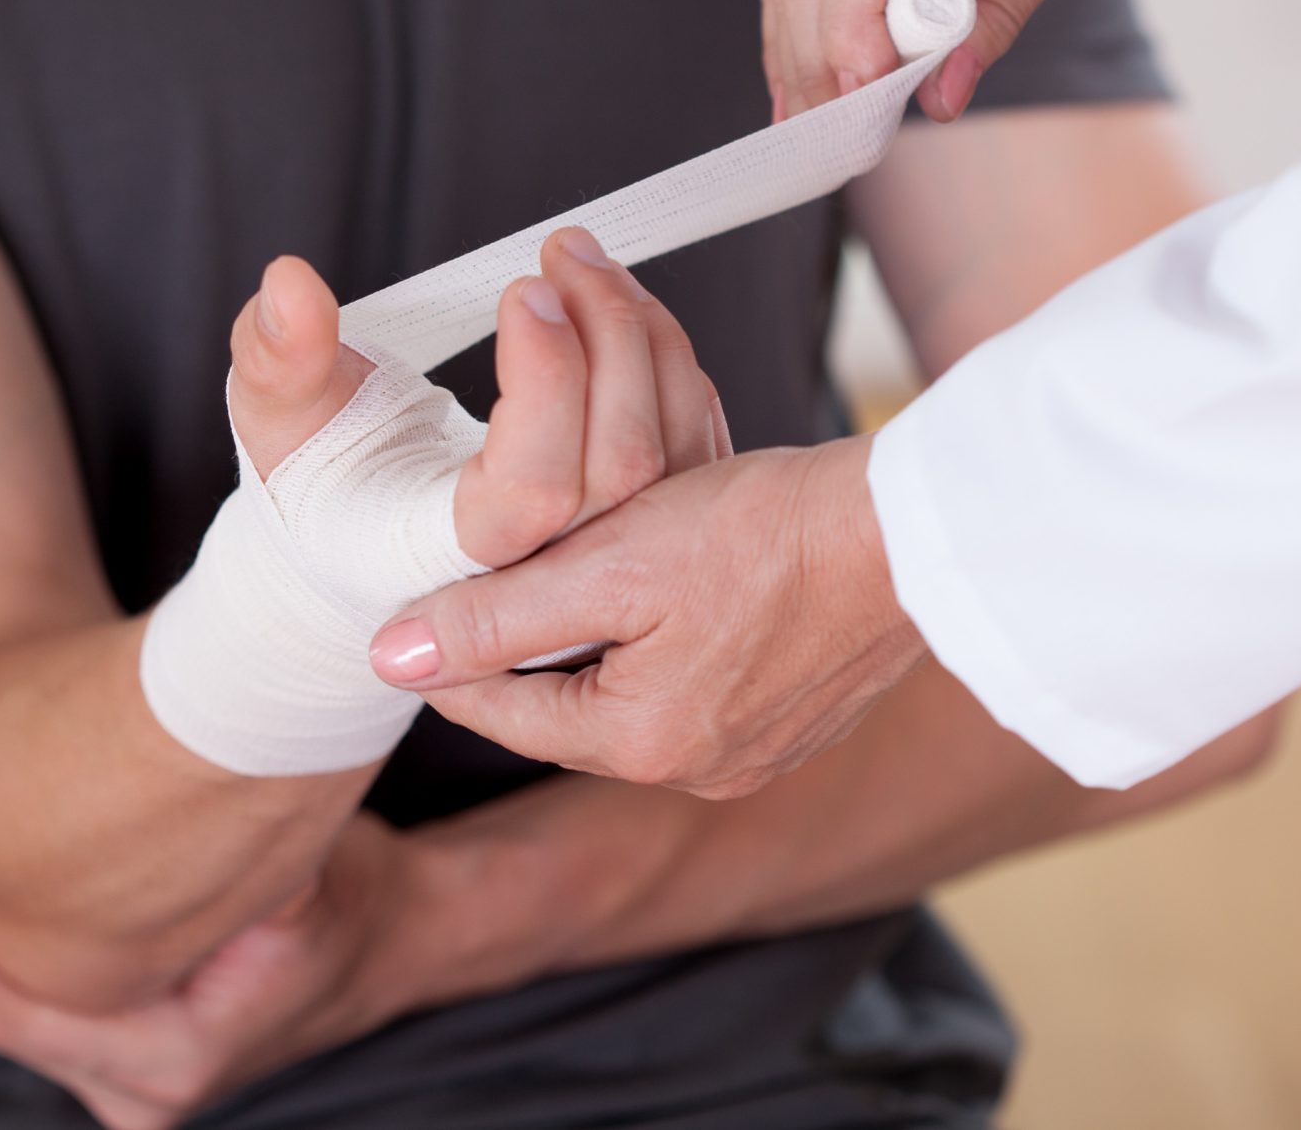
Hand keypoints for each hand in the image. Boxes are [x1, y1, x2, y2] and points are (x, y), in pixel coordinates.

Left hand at [0, 803, 423, 1127]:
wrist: (401, 935)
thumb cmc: (352, 900)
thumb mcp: (306, 878)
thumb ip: (239, 872)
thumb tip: (169, 804)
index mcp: (166, 1061)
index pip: (6, 1011)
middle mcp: (136, 1091)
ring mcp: (125, 1080)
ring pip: (5, 1006)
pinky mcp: (121, 1051)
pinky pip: (32, 1000)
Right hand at [228, 226, 731, 566]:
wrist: (362, 535)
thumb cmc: (320, 482)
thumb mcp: (278, 420)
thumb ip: (276, 357)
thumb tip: (289, 285)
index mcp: (453, 557)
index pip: (532, 490)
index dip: (545, 386)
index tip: (524, 289)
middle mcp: (541, 569)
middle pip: (621, 462)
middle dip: (607, 336)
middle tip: (566, 250)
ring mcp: (601, 550)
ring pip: (672, 449)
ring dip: (645, 335)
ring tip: (592, 261)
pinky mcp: (639, 521)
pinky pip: (689, 443)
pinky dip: (669, 360)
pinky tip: (627, 304)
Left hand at [368, 434, 923, 798]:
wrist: (913, 530)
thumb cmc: (765, 532)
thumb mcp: (609, 562)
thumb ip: (494, 614)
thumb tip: (387, 656)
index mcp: (638, 745)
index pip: (496, 708)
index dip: (451, 645)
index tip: (422, 592)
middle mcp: (697, 770)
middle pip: (564, 706)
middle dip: (530, 638)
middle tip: (505, 566)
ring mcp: (755, 753)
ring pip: (631, 695)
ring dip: (600, 637)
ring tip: (589, 562)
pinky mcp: (798, 721)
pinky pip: (698, 688)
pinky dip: (669, 640)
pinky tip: (678, 581)